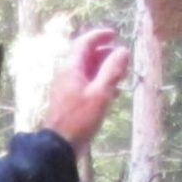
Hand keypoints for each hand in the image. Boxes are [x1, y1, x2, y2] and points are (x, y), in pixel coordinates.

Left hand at [43, 26, 130, 154]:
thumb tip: (123, 50)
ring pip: (88, 71)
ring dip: (105, 70)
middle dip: (105, 54)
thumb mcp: (100, 93)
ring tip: (122, 75)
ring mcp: (68, 88)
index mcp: (71, 69)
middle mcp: (67, 75)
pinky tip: (113, 93)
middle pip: (87, 56)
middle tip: (122, 58)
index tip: (115, 35)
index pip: (84, 43)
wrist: (59, 146)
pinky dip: (100, 84)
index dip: (99, 36)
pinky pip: (87, 85)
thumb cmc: (79, 119)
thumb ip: (112, 70)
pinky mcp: (71, 101)